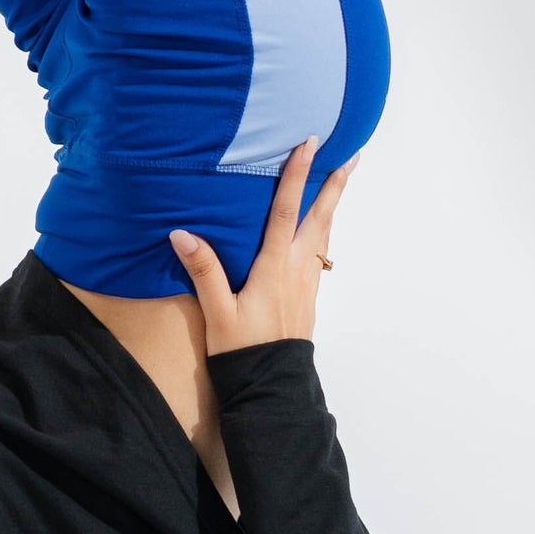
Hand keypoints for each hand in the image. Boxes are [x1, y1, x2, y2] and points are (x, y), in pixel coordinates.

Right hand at [169, 140, 355, 353]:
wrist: (273, 389)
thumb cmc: (243, 351)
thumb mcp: (217, 313)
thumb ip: (204, 271)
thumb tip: (182, 233)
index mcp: (274, 268)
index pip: (285, 212)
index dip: (296, 176)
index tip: (308, 144)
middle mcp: (296, 269)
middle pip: (319, 217)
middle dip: (334, 183)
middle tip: (352, 154)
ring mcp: (305, 282)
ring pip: (323, 233)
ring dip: (333, 202)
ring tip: (343, 178)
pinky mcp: (307, 295)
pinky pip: (319, 250)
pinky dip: (323, 227)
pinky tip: (320, 226)